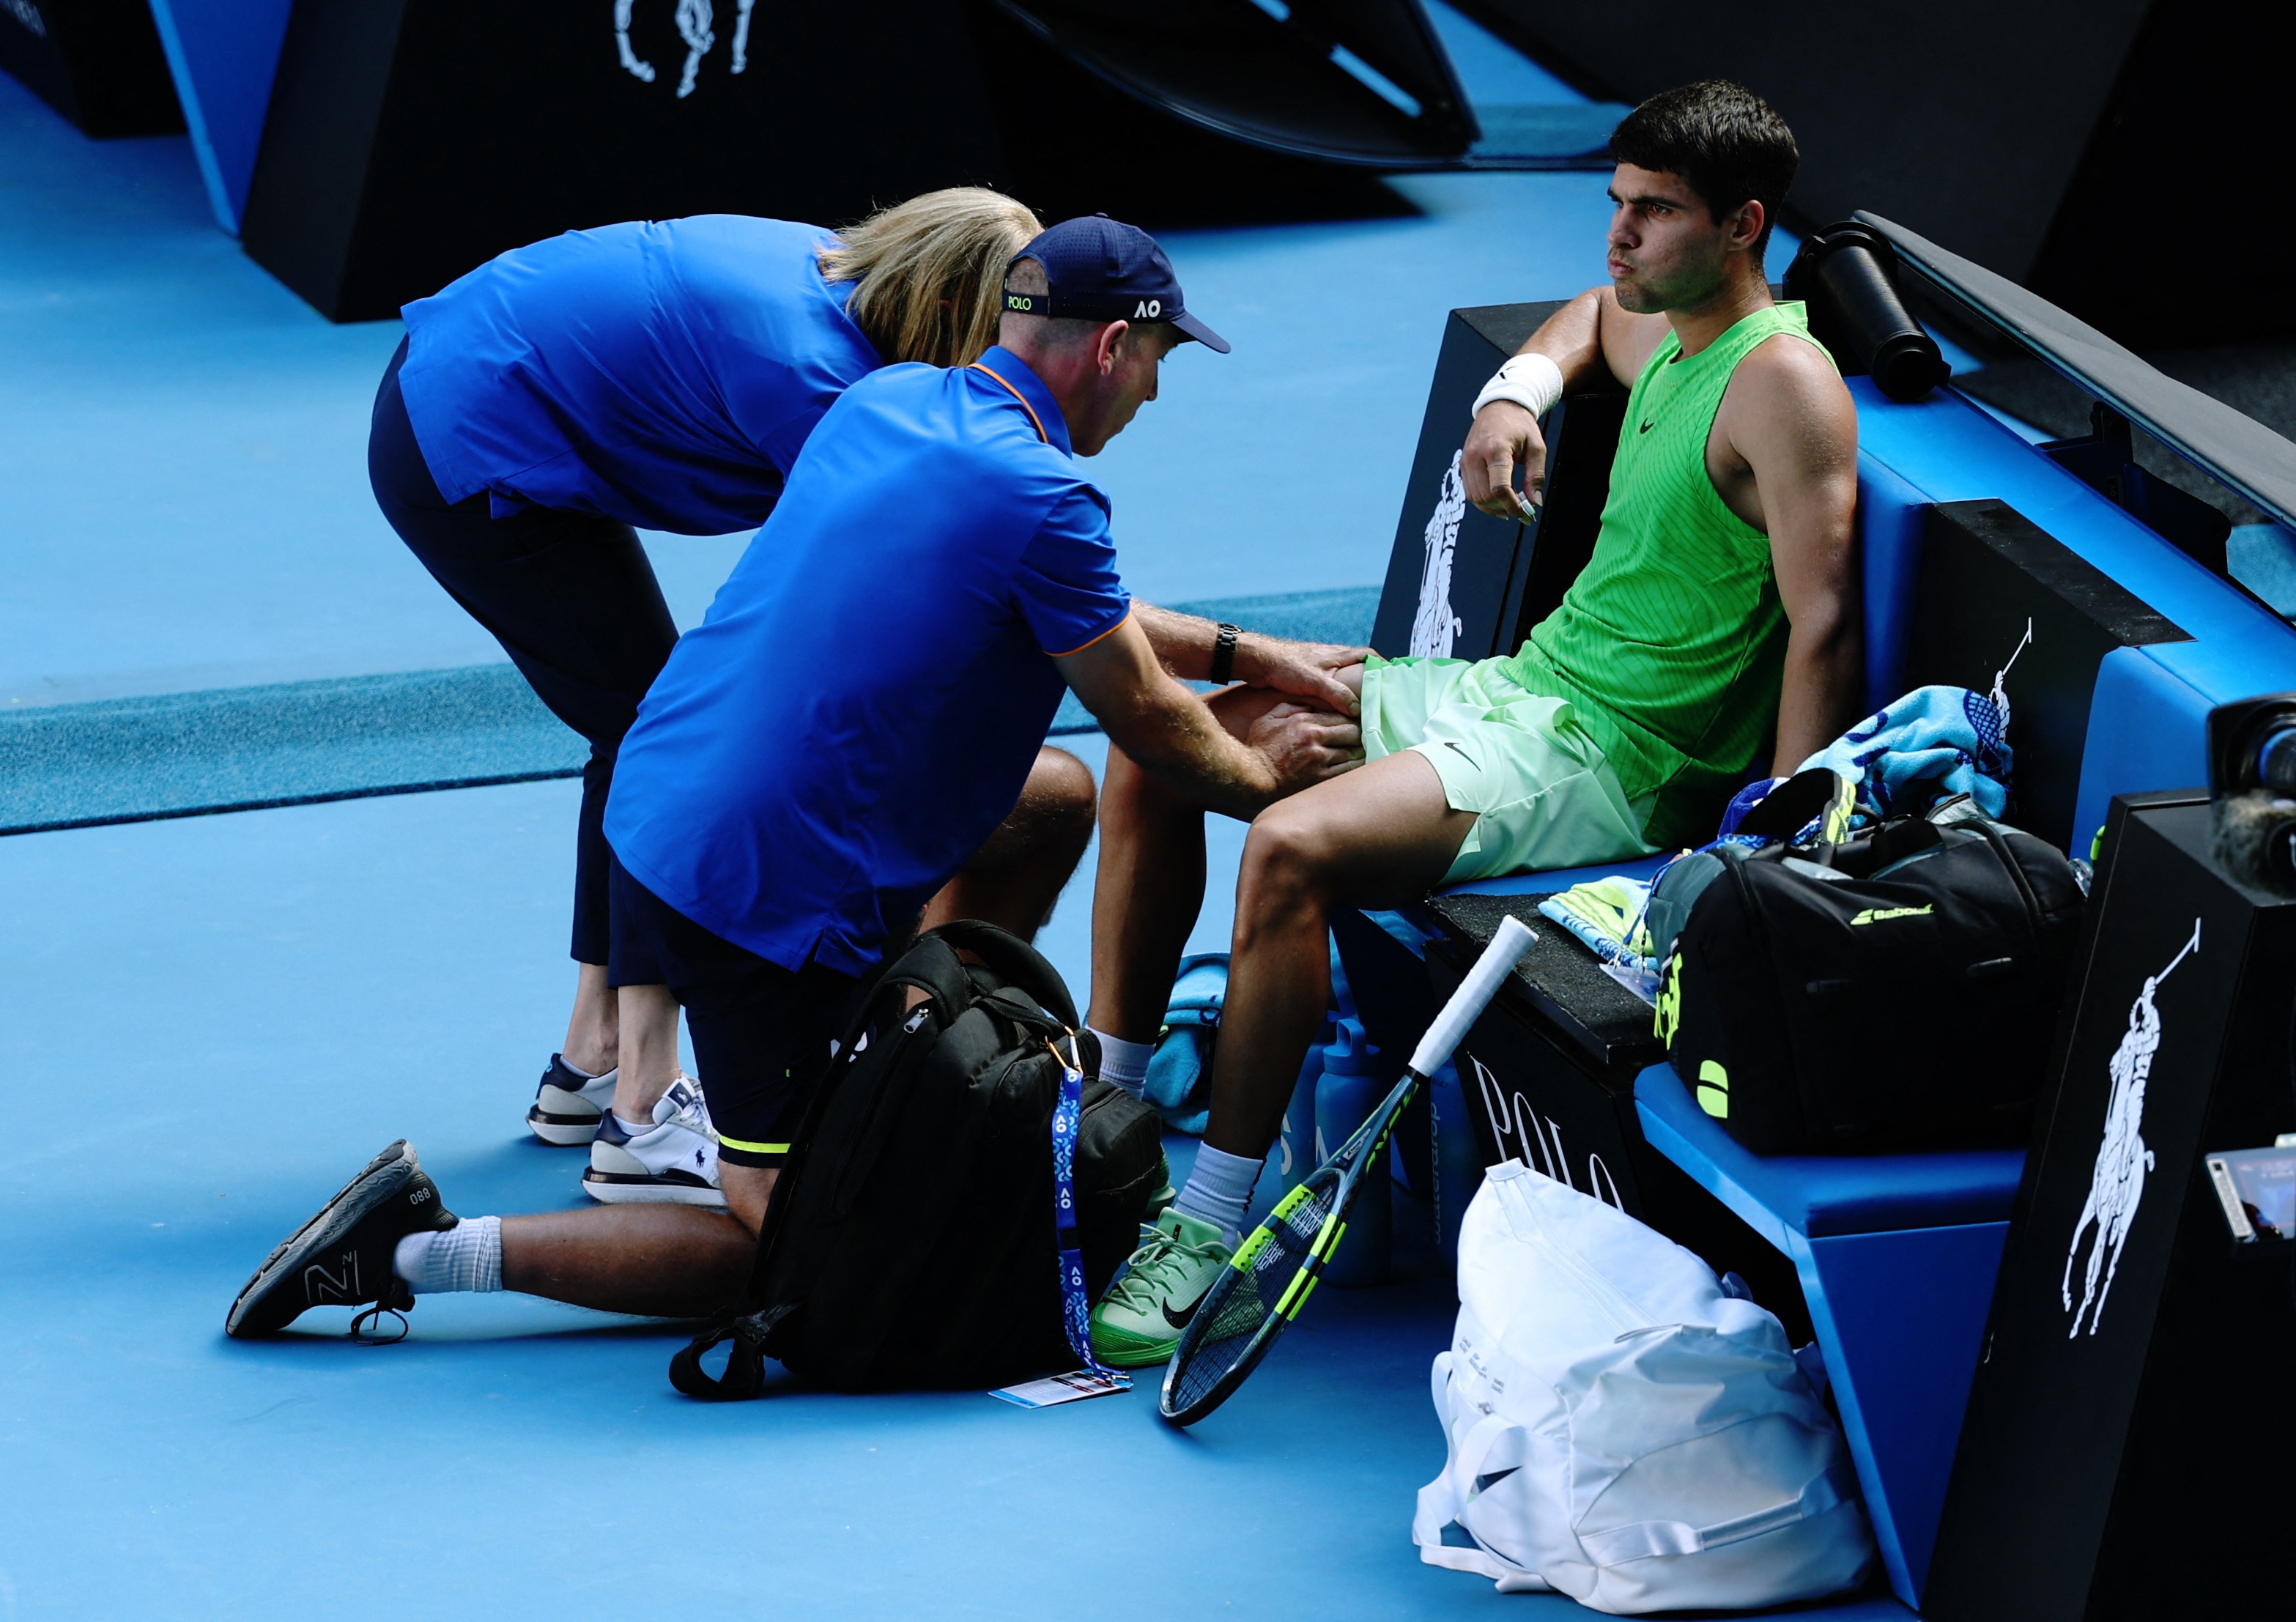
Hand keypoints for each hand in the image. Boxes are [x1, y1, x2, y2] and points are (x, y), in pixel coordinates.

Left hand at [1236, 636, 1368, 716]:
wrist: (1256, 662)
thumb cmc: (1285, 665)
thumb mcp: (1315, 681)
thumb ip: (1337, 694)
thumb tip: (1357, 710)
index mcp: (1336, 654)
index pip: (1367, 654)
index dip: (1381, 664)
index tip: (1392, 679)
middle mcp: (1328, 658)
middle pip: (1355, 666)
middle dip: (1366, 680)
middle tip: (1376, 698)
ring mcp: (1316, 666)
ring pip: (1340, 677)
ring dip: (1348, 689)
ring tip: (1357, 708)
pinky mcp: (1303, 676)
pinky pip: (1325, 685)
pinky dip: (1332, 694)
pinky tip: (1331, 708)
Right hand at [1245, 700, 1363, 796]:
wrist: (1255, 778)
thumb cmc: (1259, 748)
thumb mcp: (1268, 719)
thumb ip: (1288, 707)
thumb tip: (1308, 704)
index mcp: (1305, 722)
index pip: (1341, 716)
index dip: (1351, 719)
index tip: (1352, 723)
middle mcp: (1315, 739)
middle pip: (1353, 732)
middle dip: (1358, 735)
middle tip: (1358, 739)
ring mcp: (1319, 760)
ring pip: (1354, 752)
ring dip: (1358, 751)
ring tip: (1358, 752)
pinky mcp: (1321, 778)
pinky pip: (1348, 770)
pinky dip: (1355, 767)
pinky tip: (1354, 765)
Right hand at [1461, 401, 1544, 520]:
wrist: (1499, 406)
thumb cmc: (1520, 424)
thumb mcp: (1536, 447)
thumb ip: (1536, 476)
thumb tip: (1535, 502)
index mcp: (1495, 449)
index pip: (1499, 489)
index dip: (1513, 506)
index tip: (1525, 515)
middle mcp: (1476, 456)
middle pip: (1485, 497)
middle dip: (1504, 509)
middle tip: (1521, 511)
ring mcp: (1466, 460)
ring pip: (1475, 498)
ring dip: (1493, 508)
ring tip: (1510, 507)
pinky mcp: (1463, 464)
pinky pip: (1470, 491)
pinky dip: (1484, 501)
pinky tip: (1498, 500)